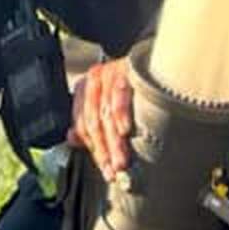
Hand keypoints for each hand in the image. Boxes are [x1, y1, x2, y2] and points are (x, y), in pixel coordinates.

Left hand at [69, 55, 134, 179]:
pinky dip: (120, 113)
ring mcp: (107, 73)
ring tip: (122, 160)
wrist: (156, 60)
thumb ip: (90, 122)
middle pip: (93, 122)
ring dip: (113, 140)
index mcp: (84, 90)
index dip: (94, 150)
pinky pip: (118, 94)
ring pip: (105, 113)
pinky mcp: (123, 68)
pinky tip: (125, 130)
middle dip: (104, 150)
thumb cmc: (131, 85)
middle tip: (114, 170)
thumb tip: (72, 139)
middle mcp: (93, 81)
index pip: (83, 126)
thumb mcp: (107, 102)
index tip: (106, 170)